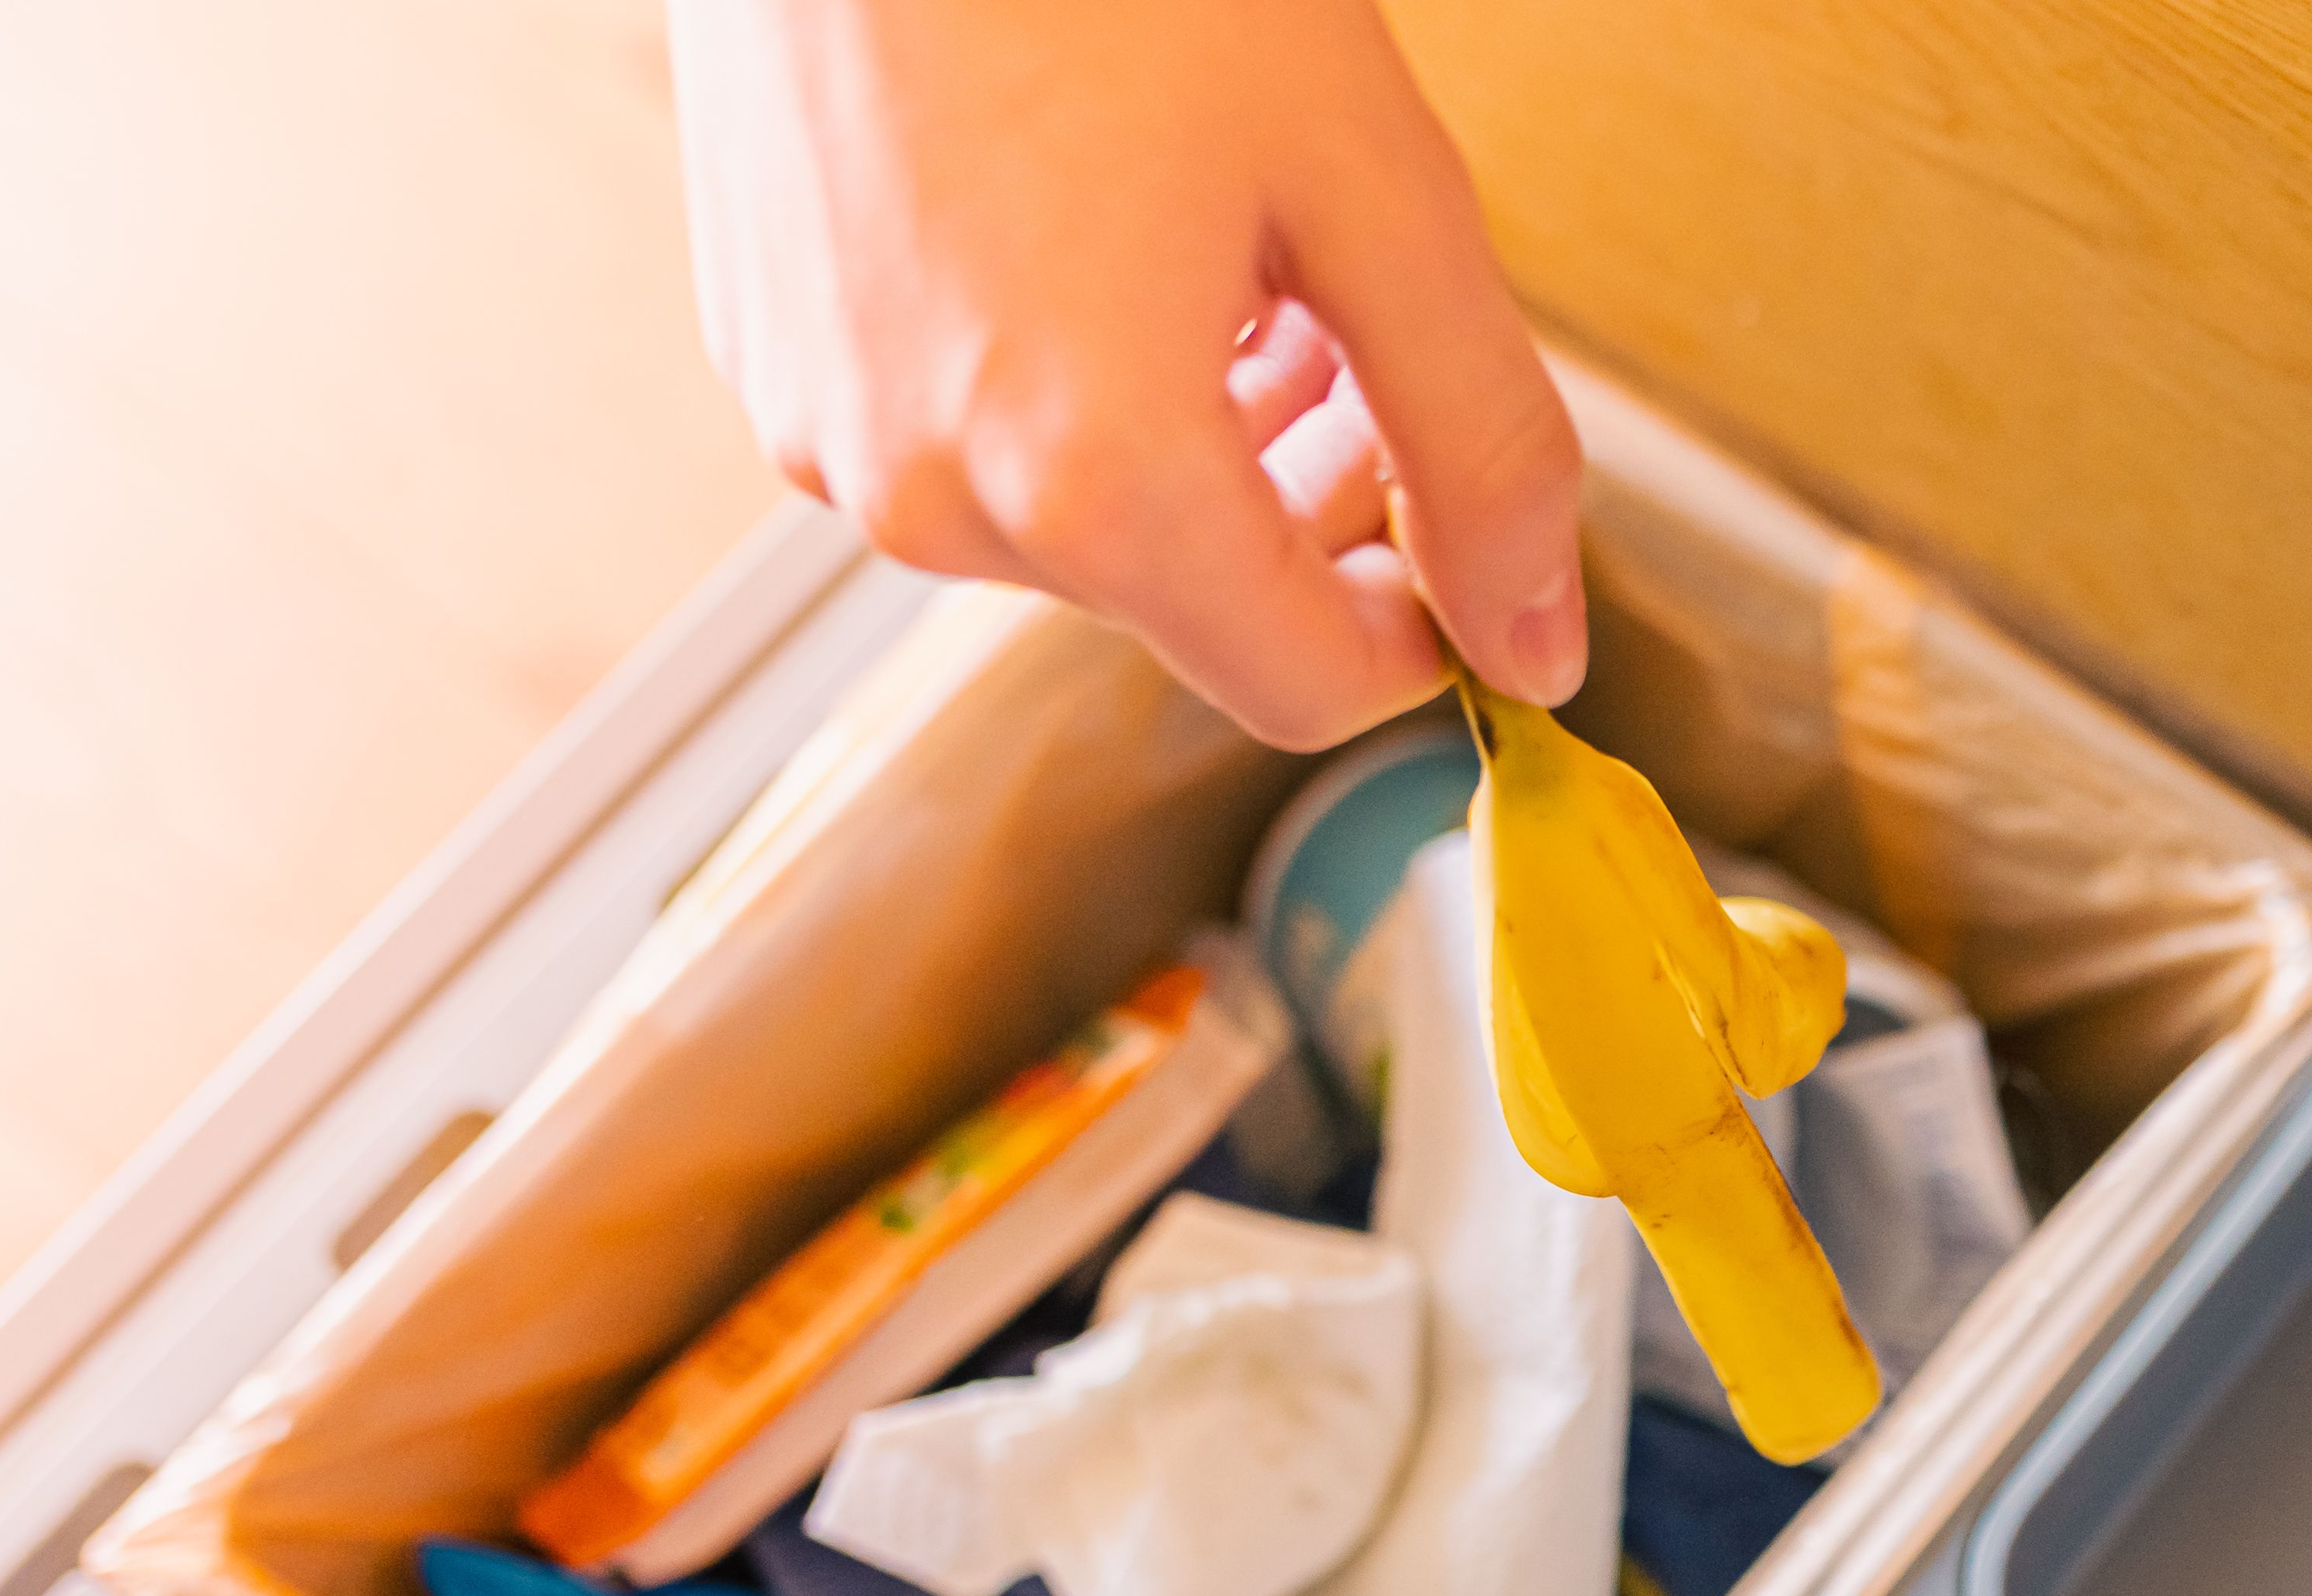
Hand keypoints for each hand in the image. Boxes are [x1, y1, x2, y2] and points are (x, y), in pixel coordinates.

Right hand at [668, 0, 1583, 745]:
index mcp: (1092, 486)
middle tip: (1351, 329)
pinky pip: (968, 440)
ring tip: (1230, 258)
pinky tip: (1100, 230)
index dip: (1418, 614)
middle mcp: (935, 500)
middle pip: (1199, 604)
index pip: (1310, 687)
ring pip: (1086, 526)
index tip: (1450, 506)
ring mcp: (830, 435)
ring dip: (1191, 431)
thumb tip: (1539, 644)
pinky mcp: (772, 364)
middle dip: (1303, 496)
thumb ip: (1482, 445)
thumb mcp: (1371, 192)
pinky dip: (1064, 381)